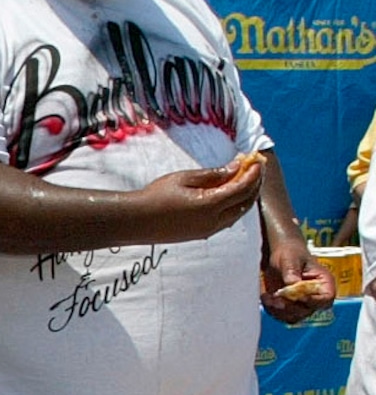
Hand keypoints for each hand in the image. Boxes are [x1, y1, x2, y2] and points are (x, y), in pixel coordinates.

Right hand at [135, 157, 263, 243]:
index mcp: (210, 205)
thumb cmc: (156, 196)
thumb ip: (212, 174)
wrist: (137, 221)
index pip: (242, 188)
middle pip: (245, 203)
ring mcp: (209, 230)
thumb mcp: (184, 178)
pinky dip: (235, 207)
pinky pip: (227, 221)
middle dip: (254, 185)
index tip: (256, 160)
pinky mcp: (202, 234)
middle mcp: (214, 221)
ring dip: (246, 197)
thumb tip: (235, 168)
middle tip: (255, 169)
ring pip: (238, 214)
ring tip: (245, 180)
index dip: (253, 173)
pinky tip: (229, 196)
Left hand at [261, 243, 335, 323]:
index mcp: (324, 283)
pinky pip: (282, 316)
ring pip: (294, 317)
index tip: (295, 295)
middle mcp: (316, 297)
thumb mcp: (290, 258)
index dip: (312, 300)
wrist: (279, 256)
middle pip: (308, 311)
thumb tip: (292, 283)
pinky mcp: (290, 308)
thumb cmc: (290, 253)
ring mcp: (303, 305)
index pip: (326, 299)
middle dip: (290, 306)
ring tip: (269, 297)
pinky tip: (266, 298)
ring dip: (279, 310)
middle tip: (277, 296)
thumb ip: (292, 270)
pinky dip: (272, 310)